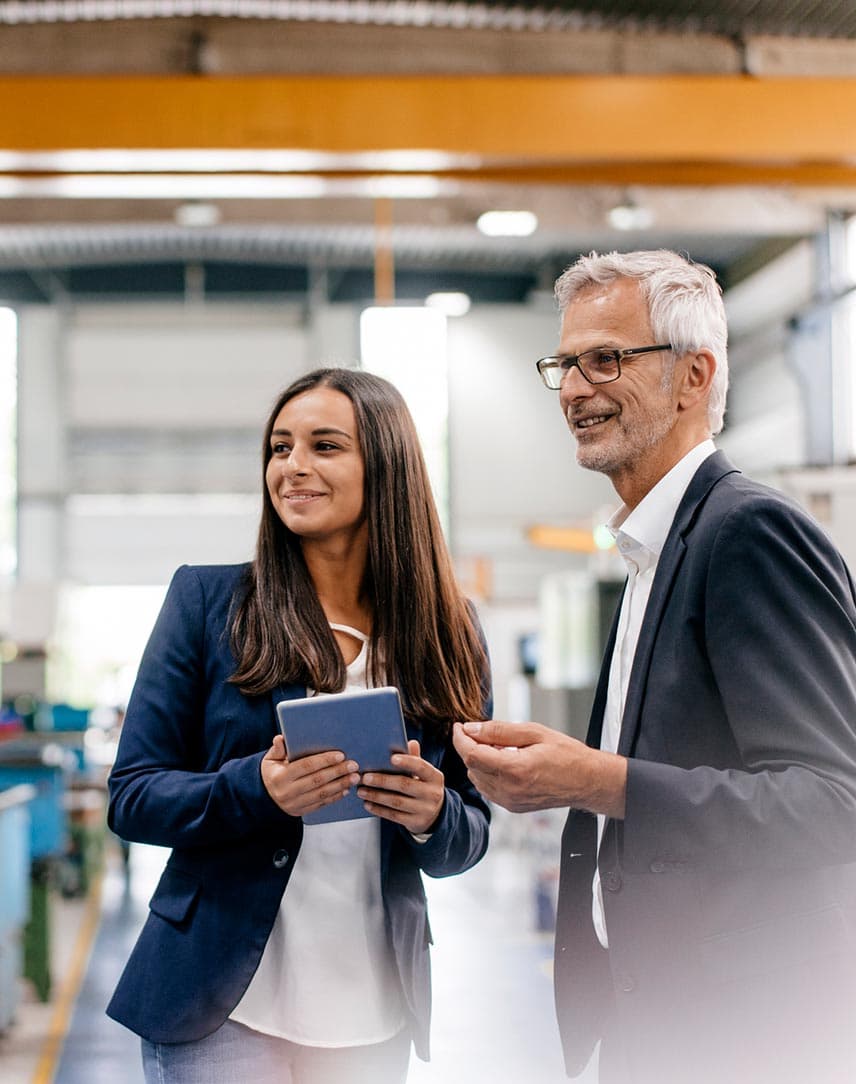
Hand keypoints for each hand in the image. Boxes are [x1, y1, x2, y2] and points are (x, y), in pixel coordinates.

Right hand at [262, 735, 359, 817]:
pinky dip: (335, 796)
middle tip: (353, 765)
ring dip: (341, 785)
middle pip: (317, 781)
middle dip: (338, 772)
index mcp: (280, 777)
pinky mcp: (301, 811)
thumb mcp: (270, 760)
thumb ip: (277, 749)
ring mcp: (295, 804)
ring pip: (322, 794)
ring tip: (354, 777)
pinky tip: (346, 789)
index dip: (324, 761)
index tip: (340, 755)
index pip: (306, 766)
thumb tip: (280, 738)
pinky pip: (321, 804)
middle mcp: (288, 792)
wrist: (263, 797)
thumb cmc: (271, 774)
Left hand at [357, 740, 444, 833]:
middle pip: (405, 785)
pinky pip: (394, 816)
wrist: (435, 814)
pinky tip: (367, 804)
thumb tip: (410, 742)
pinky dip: (379, 809)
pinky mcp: (416, 822)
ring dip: (376, 796)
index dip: (407, 762)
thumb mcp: (424, 774)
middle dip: (383, 780)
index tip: (390, 758)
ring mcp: (425, 810)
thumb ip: (415, 759)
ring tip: (361, 791)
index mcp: (435, 777)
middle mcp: (433, 793)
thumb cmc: (424, 787)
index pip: (421, 767)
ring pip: (397, 802)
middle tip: (365, 777)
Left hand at [452, 720, 626, 818]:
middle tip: (484, 731)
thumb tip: (471, 728)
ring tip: (499, 746)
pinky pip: (488, 788)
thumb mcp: (534, 732)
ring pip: (477, 778)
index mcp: (514, 770)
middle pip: (471, 766)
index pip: (471, 754)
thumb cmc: (566, 754)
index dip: (460, 738)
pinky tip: (504, 761)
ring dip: (479, 760)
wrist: (587, 781)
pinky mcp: (512, 807)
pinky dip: (487, 772)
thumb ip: (498, 731)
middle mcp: (509, 790)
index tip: (459, 725)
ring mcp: (510, 802)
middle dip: (470, 746)